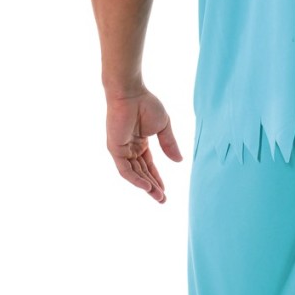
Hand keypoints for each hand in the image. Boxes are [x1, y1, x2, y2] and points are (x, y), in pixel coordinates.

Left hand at [104, 86, 183, 201]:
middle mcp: (130, 148)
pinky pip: (125, 169)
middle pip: (141, 173)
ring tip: (158, 197)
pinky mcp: (115, 149)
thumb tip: (180, 161)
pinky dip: (135, 179)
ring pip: (134, 174)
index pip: (148, 166)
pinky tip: (146, 186)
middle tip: (163, 200)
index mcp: (140, 143)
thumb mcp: (163, 127)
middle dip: (152, 187)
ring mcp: (121, 150)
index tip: (165, 192)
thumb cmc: (146, 104)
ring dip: (145, 186)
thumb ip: (169, 144)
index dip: (157, 179)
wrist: (131, 93)